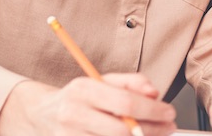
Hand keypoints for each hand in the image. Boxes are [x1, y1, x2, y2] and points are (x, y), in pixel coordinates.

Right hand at [0, 73, 176, 135]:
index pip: (124, 103)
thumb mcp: (103, 80)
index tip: (169, 112)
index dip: (152, 110)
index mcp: (83, 90)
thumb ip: (131, 82)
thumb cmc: (79, 97)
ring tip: (155, 134)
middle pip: (121, 130)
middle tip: (169, 126)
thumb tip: (153, 93)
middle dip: (152, 129)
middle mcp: (74, 114)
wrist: (42, 114)